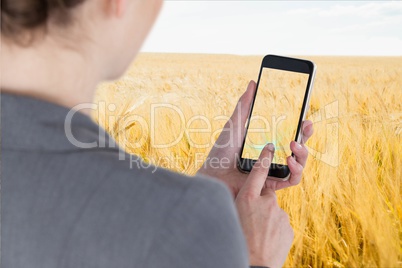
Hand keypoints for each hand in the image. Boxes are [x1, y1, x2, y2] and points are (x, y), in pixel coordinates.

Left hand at [197, 80, 313, 196]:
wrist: (213, 174)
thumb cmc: (221, 151)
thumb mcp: (235, 125)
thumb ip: (245, 105)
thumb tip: (253, 83)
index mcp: (268, 143)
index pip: (290, 133)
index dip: (300, 126)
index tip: (305, 115)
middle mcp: (274, 157)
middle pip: (298, 146)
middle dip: (306, 135)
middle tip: (306, 124)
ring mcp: (274, 171)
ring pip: (299, 163)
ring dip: (303, 152)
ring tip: (294, 143)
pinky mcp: (272, 184)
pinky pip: (292, 180)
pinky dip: (296, 170)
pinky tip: (289, 160)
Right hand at [236, 144, 293, 267]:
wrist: (255, 266)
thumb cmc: (237, 240)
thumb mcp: (231, 216)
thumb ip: (238, 203)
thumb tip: (246, 198)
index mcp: (247, 198)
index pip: (257, 172)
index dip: (264, 158)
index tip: (270, 147)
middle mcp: (266, 203)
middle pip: (266, 196)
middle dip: (261, 204)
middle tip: (252, 220)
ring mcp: (280, 215)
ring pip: (273, 213)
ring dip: (266, 221)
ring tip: (257, 236)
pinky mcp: (288, 227)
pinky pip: (280, 224)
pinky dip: (273, 230)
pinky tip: (266, 241)